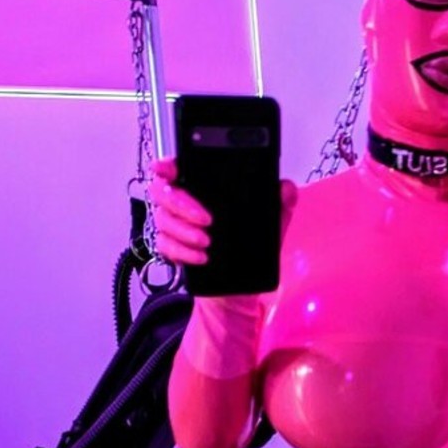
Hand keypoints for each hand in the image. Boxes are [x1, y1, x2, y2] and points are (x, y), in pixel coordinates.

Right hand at [147, 157, 299, 272]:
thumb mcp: (271, 222)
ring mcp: (174, 225)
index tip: (165, 168)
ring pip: (163, 220)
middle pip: (161, 192)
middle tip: (207, 219)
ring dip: (184, 232)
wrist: (241, 282)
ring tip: (206, 242)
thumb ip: (280, 202)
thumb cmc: (251, 244)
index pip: (177, 168)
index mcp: (203, 188)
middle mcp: (183, 202)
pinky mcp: (172, 249)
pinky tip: (201, 257)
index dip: (166, 165)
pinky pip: (165, 246)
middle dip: (181, 204)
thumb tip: (286, 188)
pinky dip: (182, 252)